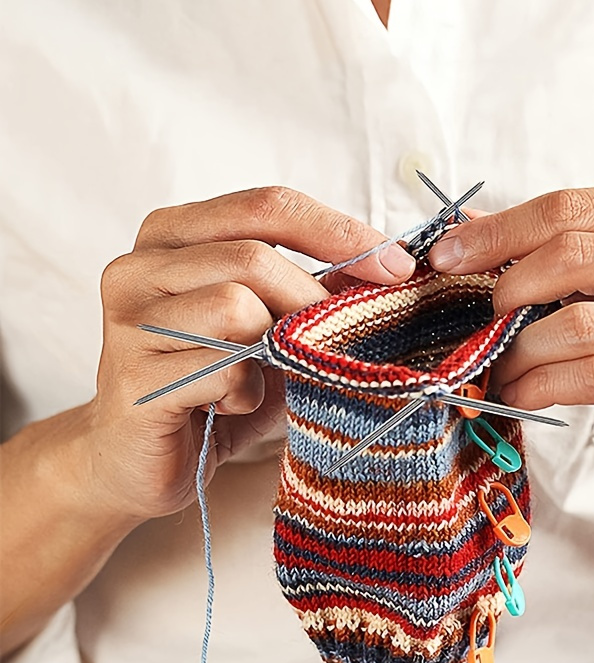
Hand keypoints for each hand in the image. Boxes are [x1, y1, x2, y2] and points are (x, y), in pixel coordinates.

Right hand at [87, 187, 414, 520]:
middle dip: (313, 300)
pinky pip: (222, 370)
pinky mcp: (133, 376)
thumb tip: (387, 266)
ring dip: (274, 351)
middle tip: (337, 337)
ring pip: (235, 306)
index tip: (394, 264)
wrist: (141, 458)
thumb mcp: (273, 328)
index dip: (337, 231)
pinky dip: (247, 393)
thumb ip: (314, 291)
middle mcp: (140, 265)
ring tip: (261, 378)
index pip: (266, 205)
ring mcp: (129, 320)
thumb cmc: (216, 384)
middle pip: (253, 256)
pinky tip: (231, 407)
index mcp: (174, 234)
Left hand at [429, 185, 593, 475]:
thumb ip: (564, 245)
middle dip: (509, 288)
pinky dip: (542, 384)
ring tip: (500, 364)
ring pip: (580, 324)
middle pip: (574, 255)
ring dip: (520, 349)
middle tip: (484, 317)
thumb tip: (468, 227)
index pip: (573, 206)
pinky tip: (523, 391)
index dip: (500, 230)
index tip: (448, 255)